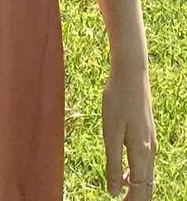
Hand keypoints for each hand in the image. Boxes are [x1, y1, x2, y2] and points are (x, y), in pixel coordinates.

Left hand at [102, 63, 156, 198]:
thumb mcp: (110, 132)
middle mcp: (150, 151)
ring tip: (123, 197)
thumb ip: (113, 163)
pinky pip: (145, 163)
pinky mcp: (147, 134)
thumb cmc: (118, 100)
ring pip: (147, 175)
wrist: (131, 73)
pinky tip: (125, 175)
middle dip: (136, 200)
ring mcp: (151, 142)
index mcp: (141, 153)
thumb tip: (113, 192)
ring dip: (137, 189)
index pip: (139, 190)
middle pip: (147, 186)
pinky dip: (137, 175)